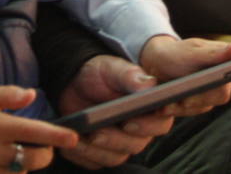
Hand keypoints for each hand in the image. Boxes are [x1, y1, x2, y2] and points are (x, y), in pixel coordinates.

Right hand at [0, 86, 75, 173]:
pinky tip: (5, 166)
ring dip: (24, 167)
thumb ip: (9, 95)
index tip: (74, 139)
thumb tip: (32, 95)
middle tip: (42, 147)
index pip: (34, 132)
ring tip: (14, 154)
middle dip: (45, 154)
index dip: (57, 136)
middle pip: (33, 159)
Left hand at [54, 55, 170, 169]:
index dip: (147, 126)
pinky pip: (95, 162)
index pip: (160, 123)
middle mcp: (140, 130)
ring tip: (81, 137)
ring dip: (97, 149)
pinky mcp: (101, 153)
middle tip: (98, 132)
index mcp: (150, 108)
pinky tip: (70, 143)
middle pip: (137, 144)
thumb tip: (150, 86)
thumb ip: (131, 76)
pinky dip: (82, 154)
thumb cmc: (100, 74)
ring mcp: (121, 144)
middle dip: (116, 139)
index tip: (129, 122)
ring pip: (115, 157)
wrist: (74, 83)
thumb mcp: (113, 69)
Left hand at [138, 35, 230, 115]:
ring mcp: (213, 89)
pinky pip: (195, 111)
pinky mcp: (201, 102)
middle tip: (183, 97)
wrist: (156, 65)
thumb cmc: (175, 53)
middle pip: (224, 92)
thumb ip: (214, 53)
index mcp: (224, 54)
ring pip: (207, 105)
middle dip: (201, 96)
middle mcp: (223, 74)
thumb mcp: (192, 52)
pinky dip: (179, 109)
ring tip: (168, 102)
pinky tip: (165, 106)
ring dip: (186, 104)